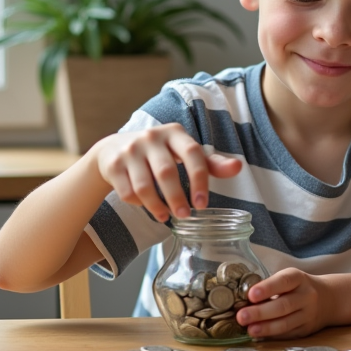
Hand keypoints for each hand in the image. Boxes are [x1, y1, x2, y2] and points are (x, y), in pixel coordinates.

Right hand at [91, 124, 241, 221]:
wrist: (115, 149)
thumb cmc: (160, 154)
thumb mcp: (184, 153)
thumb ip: (210, 163)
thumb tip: (238, 167)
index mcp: (175, 132)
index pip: (193, 153)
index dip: (200, 179)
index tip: (203, 204)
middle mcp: (151, 137)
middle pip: (166, 172)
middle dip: (177, 198)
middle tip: (185, 216)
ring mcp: (129, 149)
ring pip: (144, 185)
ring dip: (156, 206)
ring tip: (166, 217)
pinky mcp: (112, 164)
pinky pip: (127, 192)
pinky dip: (139, 204)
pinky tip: (147, 206)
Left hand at [236, 268, 331, 339]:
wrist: (328, 299)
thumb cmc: (297, 287)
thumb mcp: (288, 279)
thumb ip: (270, 287)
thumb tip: (241, 300)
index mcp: (298, 278)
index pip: (283, 282)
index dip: (267, 288)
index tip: (251, 295)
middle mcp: (306, 295)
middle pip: (283, 305)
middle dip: (261, 312)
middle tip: (241, 317)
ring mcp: (308, 314)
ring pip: (286, 323)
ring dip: (266, 328)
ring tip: (250, 330)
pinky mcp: (306, 329)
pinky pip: (288, 333)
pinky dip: (273, 335)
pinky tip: (260, 336)